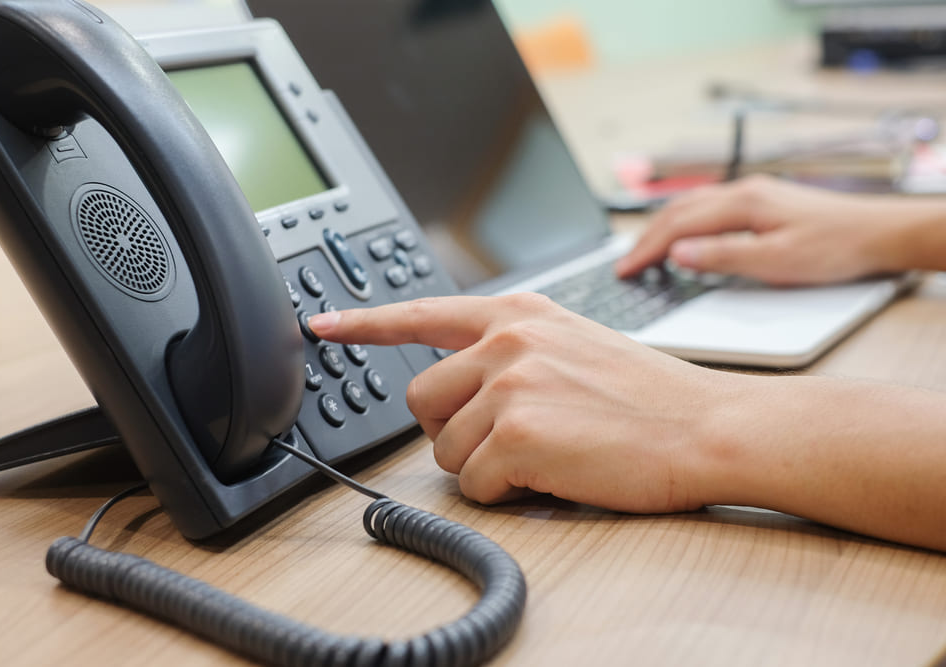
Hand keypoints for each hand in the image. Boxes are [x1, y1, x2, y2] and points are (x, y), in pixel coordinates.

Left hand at [309, 294, 736, 512]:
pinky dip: (505, 492)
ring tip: (542, 453)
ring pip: (445, 449)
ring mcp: (511, 387)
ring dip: (484, 465)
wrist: (704, 426)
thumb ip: (512, 350)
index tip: (323, 323)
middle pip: (421, 401)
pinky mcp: (519, 436)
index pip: (422, 315)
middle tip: (500, 438)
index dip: (365, 323)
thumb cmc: (647, 395)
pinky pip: (473, 485)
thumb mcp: (572, 343)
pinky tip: (549, 475)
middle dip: (450, 430)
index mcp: (517, 315)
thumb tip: (460, 383)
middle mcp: (507, 342)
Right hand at [615, 175, 914, 285]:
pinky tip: (684, 233)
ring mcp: (753, 192)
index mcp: (743, 203)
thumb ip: (723, 256)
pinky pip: (709, 206)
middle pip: (679, 211)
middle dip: (648, 238)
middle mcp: (744, 191)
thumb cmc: (835, 248)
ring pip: (692, 205)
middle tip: (626, 264)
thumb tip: (679, 253)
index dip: (647, 249)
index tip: (625, 269)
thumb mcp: (775, 262)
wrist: (879, 233)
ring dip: (664, 227)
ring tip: (644, 250)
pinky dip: (685, 221)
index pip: (679, 225)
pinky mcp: (762, 200)